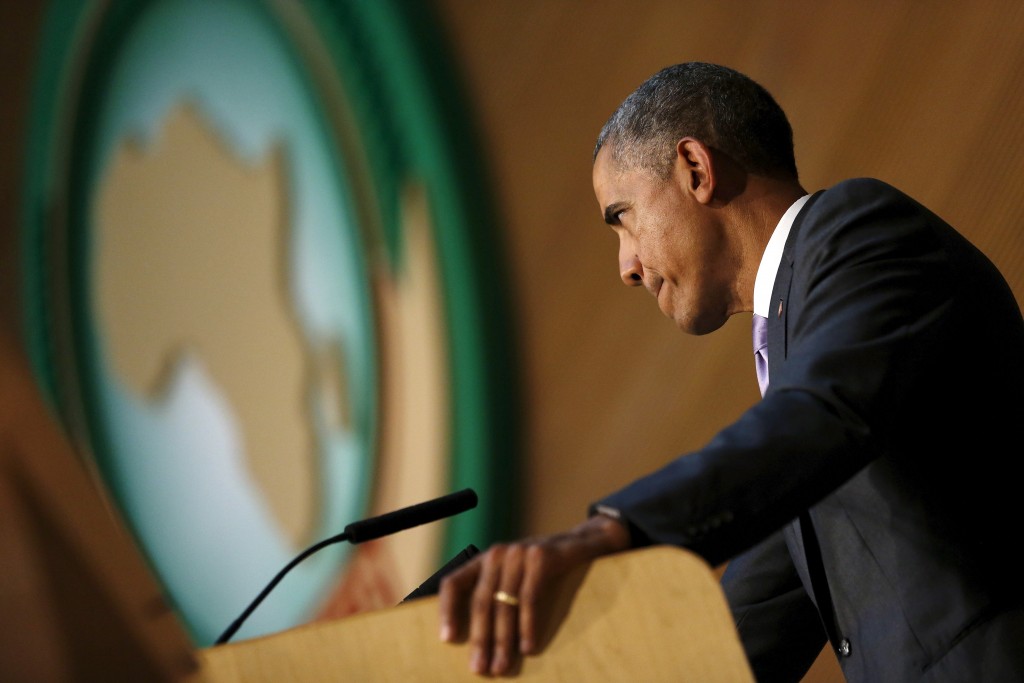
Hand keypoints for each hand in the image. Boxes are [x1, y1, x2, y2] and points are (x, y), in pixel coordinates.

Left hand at [438, 513, 630, 674]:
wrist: (584, 543)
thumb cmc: (543, 570)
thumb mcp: (514, 578)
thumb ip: (495, 597)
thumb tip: (479, 643)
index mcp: (483, 560)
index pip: (453, 583)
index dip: (447, 611)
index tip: (447, 640)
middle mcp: (497, 553)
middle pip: (481, 602)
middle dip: (480, 640)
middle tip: (480, 669)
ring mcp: (518, 553)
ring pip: (504, 604)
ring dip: (503, 641)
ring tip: (502, 667)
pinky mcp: (541, 557)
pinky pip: (529, 598)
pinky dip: (527, 626)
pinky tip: (527, 647)